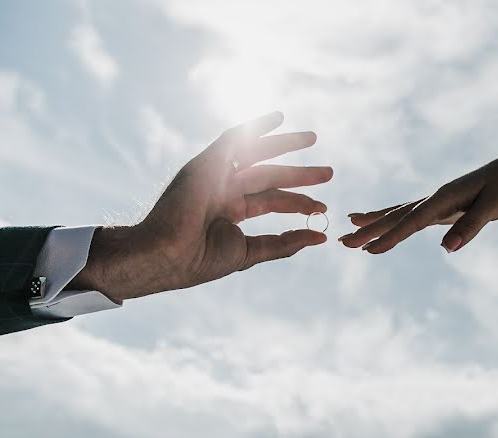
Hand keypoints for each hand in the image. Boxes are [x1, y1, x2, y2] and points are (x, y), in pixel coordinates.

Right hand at [71, 112, 332, 301]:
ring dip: (284, 144)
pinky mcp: (207, 163)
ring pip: (257, 155)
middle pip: (270, 176)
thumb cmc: (200, 260)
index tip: (322, 208)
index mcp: (231, 212)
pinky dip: (255, 127)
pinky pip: (233, 138)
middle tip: (329, 172)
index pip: (272, 201)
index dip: (298, 203)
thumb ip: (284, 243)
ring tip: (312, 138)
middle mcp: (224, 190)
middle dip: (300, 174)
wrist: (167, 255)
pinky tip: (277, 118)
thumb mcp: (250, 252)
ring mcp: (215, 175)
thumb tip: (321, 236)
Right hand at [339, 143, 497, 253]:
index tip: (369, 250)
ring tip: (350, 226)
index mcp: (444, 197)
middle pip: (396, 216)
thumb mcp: (494, 206)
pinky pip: (412, 214)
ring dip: (375, 222)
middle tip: (343, 242)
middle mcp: (435, 197)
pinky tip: (384, 223)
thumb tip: (446, 248)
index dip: (390, 237)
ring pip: (399, 213)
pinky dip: (394, 219)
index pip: (412, 221)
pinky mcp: (444, 205)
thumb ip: (470, 226)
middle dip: (369, 230)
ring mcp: (437, 200)